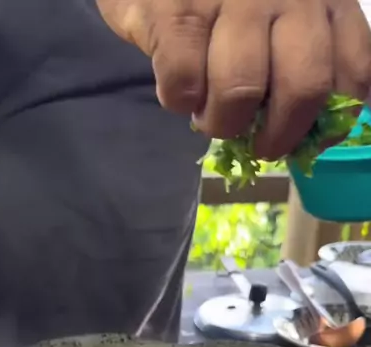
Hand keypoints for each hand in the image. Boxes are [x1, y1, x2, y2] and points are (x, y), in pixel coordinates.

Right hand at [96, 0, 370, 158]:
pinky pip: (186, 81)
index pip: (353, 72)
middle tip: (257, 145)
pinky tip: (180, 91)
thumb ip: (306, 63)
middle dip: (277, 136)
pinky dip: (180, 101)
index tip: (303, 139)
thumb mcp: (281, 19)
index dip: (331, 124)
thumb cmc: (224, 2)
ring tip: (208, 114)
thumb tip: (309, 131)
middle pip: (304, 87)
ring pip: (241, 90)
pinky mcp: (180, 10)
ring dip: (221, 122)